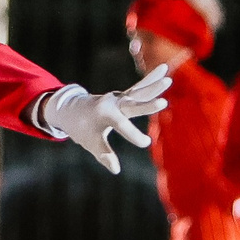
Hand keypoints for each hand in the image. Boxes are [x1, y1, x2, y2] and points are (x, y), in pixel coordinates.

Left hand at [38, 68, 170, 173]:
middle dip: (147, 106)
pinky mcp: (123, 95)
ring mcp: (119, 97)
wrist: (71, 109)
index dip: (133, 135)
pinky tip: (164, 70)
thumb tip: (115, 169)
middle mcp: (112, 103)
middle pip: (133, 104)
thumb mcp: (90, 143)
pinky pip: (139, 87)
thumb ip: (104, 155)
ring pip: (139, 91)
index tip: (146, 142)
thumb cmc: (81, 129)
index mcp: (104, 115)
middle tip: (162, 104)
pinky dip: (151, 79)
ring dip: (153, 85)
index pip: (122, 126)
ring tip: (168, 80)